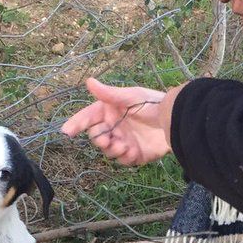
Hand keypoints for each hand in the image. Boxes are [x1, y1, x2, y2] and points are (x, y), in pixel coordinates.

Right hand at [61, 77, 183, 166]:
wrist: (175, 119)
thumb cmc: (152, 103)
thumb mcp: (130, 96)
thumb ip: (109, 94)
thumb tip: (89, 81)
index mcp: (110, 111)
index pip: (88, 118)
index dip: (77, 123)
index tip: (67, 131)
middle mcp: (115, 127)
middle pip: (97, 137)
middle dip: (100, 140)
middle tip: (109, 139)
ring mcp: (124, 141)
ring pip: (109, 151)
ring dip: (113, 149)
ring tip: (124, 145)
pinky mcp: (136, 154)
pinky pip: (124, 160)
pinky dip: (126, 157)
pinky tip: (133, 151)